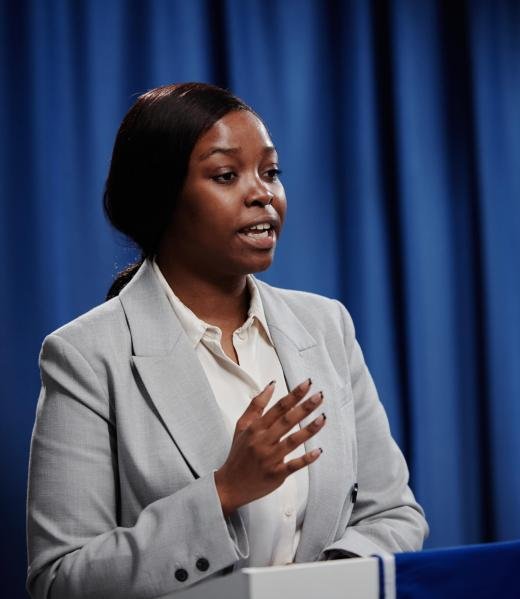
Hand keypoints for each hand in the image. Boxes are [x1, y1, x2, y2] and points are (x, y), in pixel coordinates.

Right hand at [215, 379, 325, 515]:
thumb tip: (271, 386)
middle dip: (304, 408)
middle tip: (319, 396)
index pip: (278, 408)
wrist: (230, 485)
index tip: (306, 385)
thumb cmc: (238, 454)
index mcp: (255, 428)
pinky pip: (293, 465)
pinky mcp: (275, 474)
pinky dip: (306, 459)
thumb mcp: (242, 426)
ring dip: (309, 430)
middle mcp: (262, 441)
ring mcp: (269, 458)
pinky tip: (318, 451)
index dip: (293, 395)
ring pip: (292, 442)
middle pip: (286, 421)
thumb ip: (256, 405)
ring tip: (323, 418)